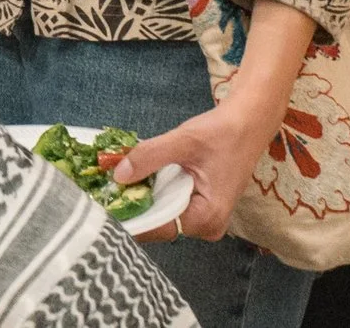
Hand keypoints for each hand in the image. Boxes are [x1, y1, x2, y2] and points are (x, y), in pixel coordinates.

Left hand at [113, 0, 316, 244]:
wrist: (249, 121)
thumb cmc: (221, 132)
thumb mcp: (182, 141)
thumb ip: (150, 157)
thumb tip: (118, 175)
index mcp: (206, 218)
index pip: (157, 228)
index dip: (129, 216)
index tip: (100, 205)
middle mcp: (207, 226)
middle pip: (158, 222)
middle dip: (132, 204)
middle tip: (100, 189)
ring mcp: (205, 217)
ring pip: (162, 212)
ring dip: (141, 196)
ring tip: (113, 180)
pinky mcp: (201, 205)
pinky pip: (170, 203)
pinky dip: (154, 190)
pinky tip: (136, 175)